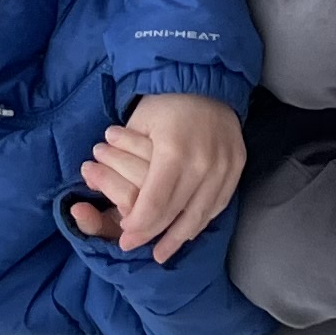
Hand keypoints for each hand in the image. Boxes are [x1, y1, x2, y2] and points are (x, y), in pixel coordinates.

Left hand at [76, 89, 247, 262]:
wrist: (207, 81)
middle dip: (154, 235)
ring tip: (163, 253)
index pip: (155, 203)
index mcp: (173, 151)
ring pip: (201, 214)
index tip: (126, 239)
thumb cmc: (164, 104)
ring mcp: (224, 166)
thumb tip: (98, 189)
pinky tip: (188, 231)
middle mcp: (203, 162)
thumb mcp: (137, 125)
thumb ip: (121, 162)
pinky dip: (202, 220)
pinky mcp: (237, 165)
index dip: (140, 226)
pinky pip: (219, 203)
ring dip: (180, 237)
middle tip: (138, 248)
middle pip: (176, 213)